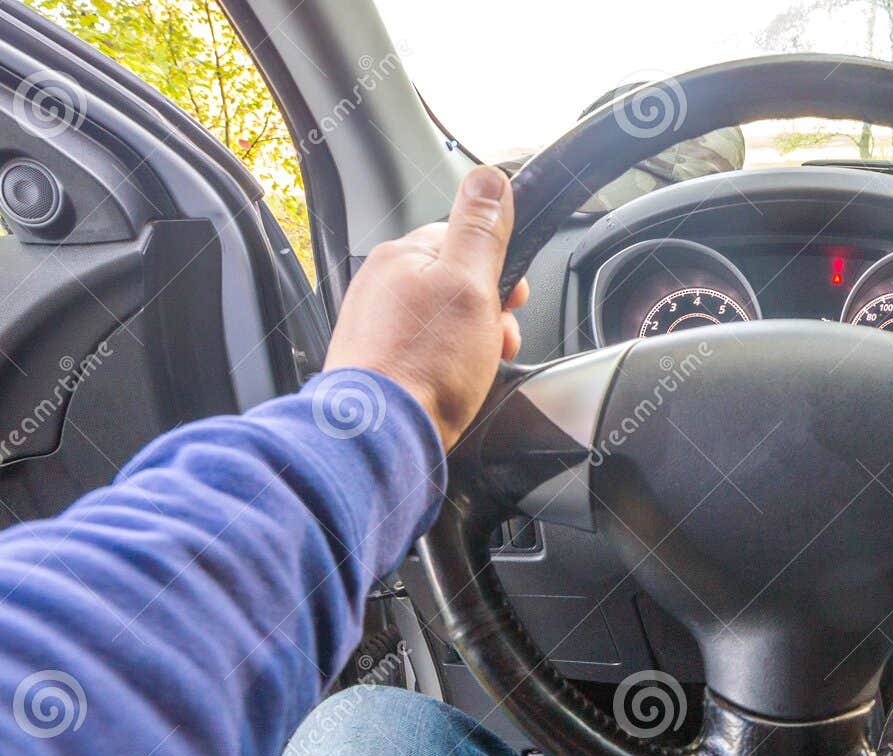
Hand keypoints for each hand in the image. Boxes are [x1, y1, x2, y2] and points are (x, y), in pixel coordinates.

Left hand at [323, 166, 530, 449]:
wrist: (380, 435)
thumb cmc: (424, 367)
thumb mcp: (471, 286)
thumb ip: (482, 229)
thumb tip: (491, 178)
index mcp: (402, 254)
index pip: (467, 240)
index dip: (501, 273)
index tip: (513, 302)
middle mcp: (380, 283)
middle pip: (456, 282)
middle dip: (487, 312)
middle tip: (494, 342)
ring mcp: (373, 323)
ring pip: (442, 319)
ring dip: (470, 342)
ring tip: (472, 371)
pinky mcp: (374, 361)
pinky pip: (423, 350)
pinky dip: (444, 365)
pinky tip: (449, 386)